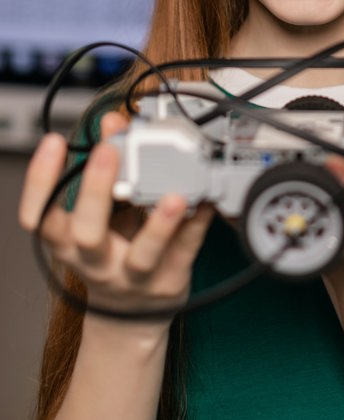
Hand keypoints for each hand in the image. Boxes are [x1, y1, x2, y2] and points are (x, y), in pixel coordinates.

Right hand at [19, 111, 213, 321]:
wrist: (131, 320)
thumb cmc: (112, 254)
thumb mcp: (101, 215)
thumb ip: (107, 169)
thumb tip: (113, 122)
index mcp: (70, 244)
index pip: (39, 217)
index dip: (40, 182)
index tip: (54, 144)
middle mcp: (96, 262)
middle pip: (86, 234)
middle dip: (95, 191)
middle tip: (108, 152)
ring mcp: (134, 276)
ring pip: (142, 255)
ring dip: (158, 224)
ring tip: (172, 195)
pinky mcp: (169, 281)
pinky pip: (186, 251)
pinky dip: (197, 223)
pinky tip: (205, 200)